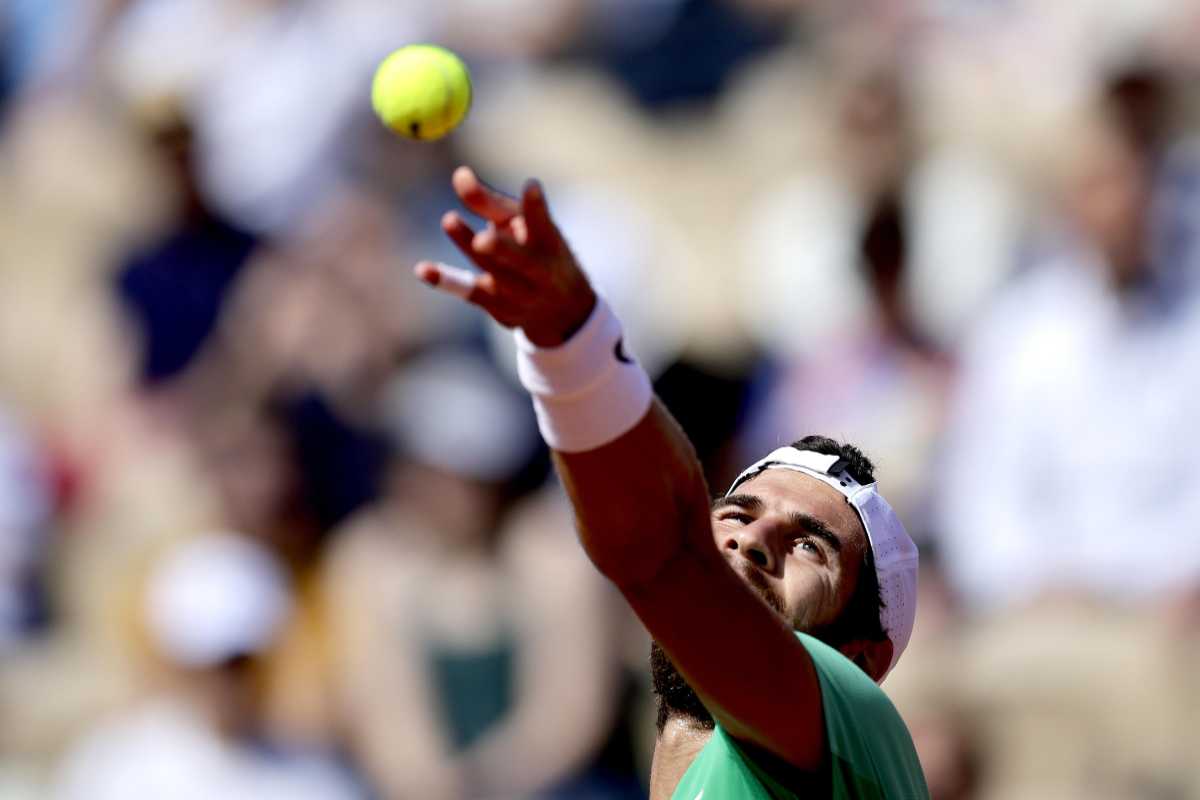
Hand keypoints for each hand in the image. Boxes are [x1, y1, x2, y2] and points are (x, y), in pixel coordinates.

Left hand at [415, 166, 596, 346]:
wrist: (562, 309)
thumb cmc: (534, 251)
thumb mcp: (519, 226)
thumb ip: (489, 203)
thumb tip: (458, 175)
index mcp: (549, 241)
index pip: (543, 222)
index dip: (536, 206)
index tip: (531, 186)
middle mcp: (538, 269)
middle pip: (517, 258)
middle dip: (500, 247)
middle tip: (482, 237)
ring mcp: (519, 292)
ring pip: (490, 270)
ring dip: (468, 246)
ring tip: (449, 220)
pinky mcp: (498, 306)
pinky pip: (469, 292)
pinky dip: (446, 281)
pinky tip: (423, 270)